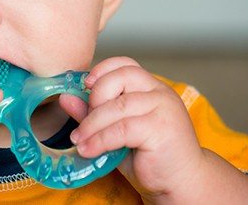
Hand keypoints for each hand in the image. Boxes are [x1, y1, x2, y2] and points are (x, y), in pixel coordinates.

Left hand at [60, 57, 203, 200]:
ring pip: (117, 106)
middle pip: (120, 77)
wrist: (181, 182)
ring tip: (79, 140)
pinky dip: (100, 139)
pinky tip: (89, 150)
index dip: (102, 70)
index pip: (126, 64)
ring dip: (91, 124)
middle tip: (84, 122)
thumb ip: (94, 113)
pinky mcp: (161, 128)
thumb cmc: (150, 156)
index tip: (84, 85)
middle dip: (95, 97)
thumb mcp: (116, 131)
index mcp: (151, 87)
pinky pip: (121, 129)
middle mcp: (160, 92)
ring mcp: (163, 108)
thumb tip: (65, 97)